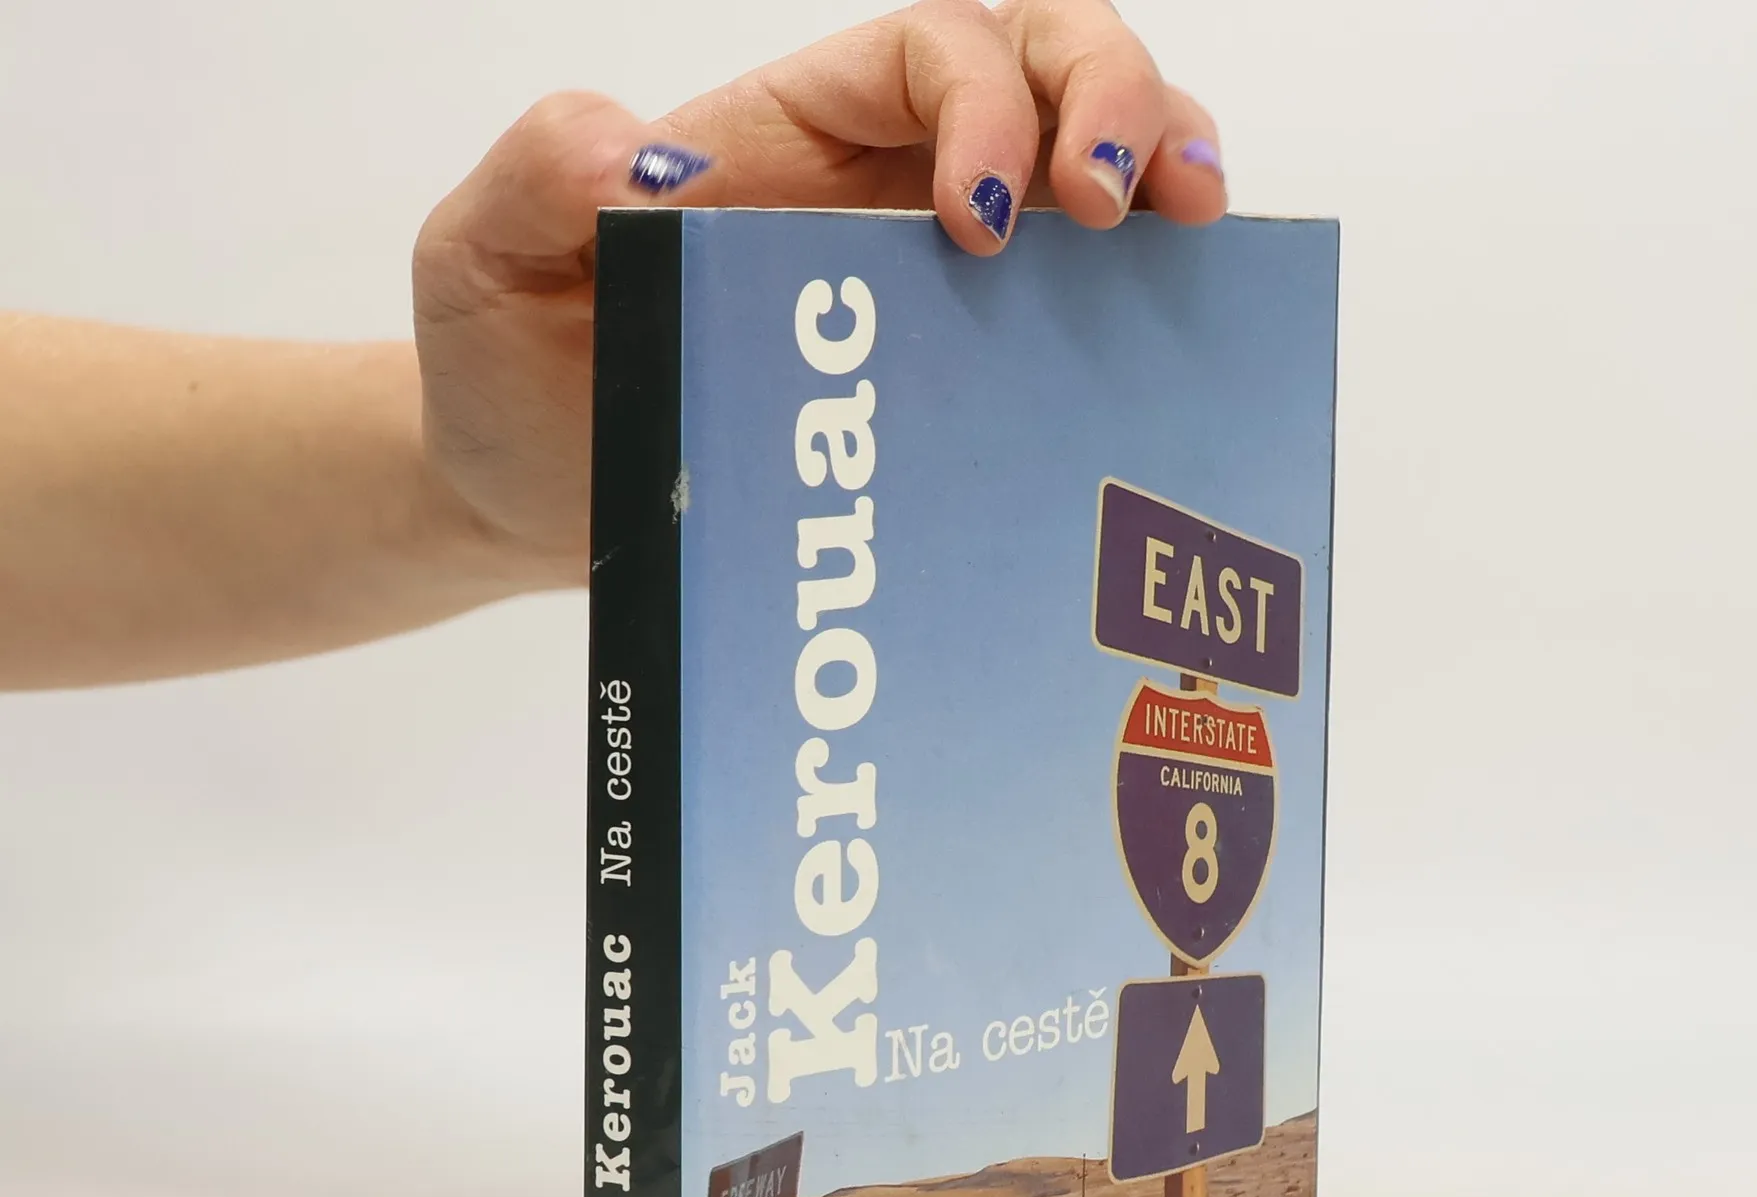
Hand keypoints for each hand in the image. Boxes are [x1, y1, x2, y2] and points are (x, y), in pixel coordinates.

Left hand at [412, 0, 1226, 586]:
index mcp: (786, 132)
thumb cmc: (510, 367)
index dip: (986, 102)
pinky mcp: (952, 375)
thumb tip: (641, 154)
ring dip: (1160, 166)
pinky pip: (1072, 313)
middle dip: (1111, 100)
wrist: (531, 498)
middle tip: (1127, 199)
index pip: (928, 52)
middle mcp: (877, 183)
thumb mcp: (478, 257)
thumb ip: (536, 178)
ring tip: (1193, 227)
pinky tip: (1168, 325)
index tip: (986, 218)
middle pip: (1041, 65)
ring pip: (1087, 165)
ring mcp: (928, 278)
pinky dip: (1142, 297)